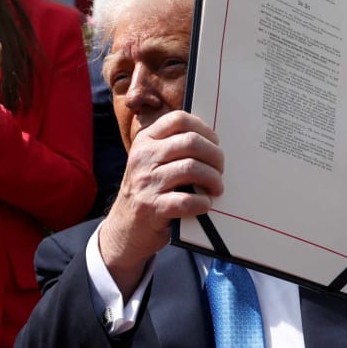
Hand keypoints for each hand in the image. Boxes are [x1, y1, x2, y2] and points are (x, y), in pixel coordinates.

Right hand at [96, 109, 225, 288]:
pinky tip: (205, 204)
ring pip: (191, 168)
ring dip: (213, 179)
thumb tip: (213, 143)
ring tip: (216, 188)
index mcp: (145, 141)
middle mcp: (143, 158)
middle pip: (191, 142)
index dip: (204, 129)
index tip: (214, 143)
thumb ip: (173, 149)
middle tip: (220, 169)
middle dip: (214, 155)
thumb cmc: (149, 191)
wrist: (126, 227)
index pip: (178, 120)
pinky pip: (187, 200)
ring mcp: (146, 183)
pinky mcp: (152, 208)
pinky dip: (202, 202)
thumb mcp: (152, 163)